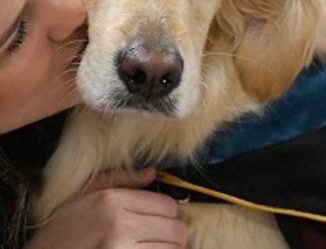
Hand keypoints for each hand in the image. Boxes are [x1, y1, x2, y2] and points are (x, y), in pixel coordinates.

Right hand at [26, 168, 187, 248]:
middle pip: (176, 228)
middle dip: (173, 234)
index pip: (167, 205)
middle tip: (159, 238)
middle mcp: (119, 225)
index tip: (160, 221)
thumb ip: (119, 179)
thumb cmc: (60, 232)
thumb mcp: (83, 196)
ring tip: (150, 247)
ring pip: (172, 248)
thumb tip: (152, 172)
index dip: (168, 215)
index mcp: (112, 202)